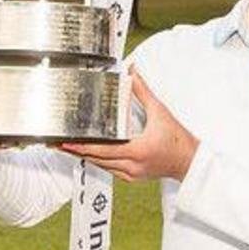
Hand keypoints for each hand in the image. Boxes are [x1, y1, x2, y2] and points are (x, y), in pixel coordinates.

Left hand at [59, 69, 197, 181]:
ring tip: (68, 148)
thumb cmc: (178, 140)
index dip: (82, 147)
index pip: (103, 150)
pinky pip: (110, 169)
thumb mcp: (160, 112)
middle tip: (58, 144)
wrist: (190, 161)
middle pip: (96, 159)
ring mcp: (131, 173)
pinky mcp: (133, 176)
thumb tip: (133, 73)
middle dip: (76, 151)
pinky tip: (91, 153)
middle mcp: (132, 165)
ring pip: (101, 166)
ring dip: (85, 156)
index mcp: (137, 150)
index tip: (67, 142)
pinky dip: (99, 160)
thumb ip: (143, 92)